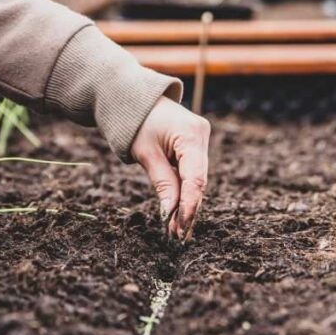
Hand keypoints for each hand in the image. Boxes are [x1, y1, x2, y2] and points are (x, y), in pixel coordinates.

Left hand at [131, 97, 210, 240]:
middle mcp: (201, 135)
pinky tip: (178, 210)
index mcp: (191, 135)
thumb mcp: (146, 155)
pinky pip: (192, 171)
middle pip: (199, 180)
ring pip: (197, 178)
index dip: (189, 206)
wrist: (134, 99)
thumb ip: (162, 183)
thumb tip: (170, 213)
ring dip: (186, 202)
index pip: (195, 178)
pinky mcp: (195, 143)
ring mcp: (200, 138)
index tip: (180, 227)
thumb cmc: (135, 123)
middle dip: (188, 208)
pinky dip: (184, 189)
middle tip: (177, 235)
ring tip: (175, 228)